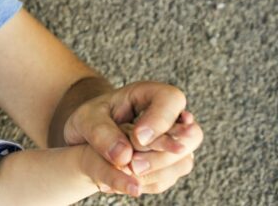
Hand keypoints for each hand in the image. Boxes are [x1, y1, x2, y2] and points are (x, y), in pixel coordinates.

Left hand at [64, 81, 202, 196]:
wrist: (88, 141)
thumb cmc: (91, 121)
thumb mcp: (86, 119)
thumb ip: (101, 132)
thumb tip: (123, 156)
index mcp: (149, 95)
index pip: (171, 99)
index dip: (160, 120)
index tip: (138, 138)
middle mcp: (170, 118)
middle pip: (191, 134)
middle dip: (163, 153)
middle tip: (134, 164)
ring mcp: (174, 143)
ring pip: (184, 161)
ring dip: (157, 171)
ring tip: (127, 171)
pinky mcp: (169, 165)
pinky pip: (169, 178)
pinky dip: (148, 182)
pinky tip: (126, 180)